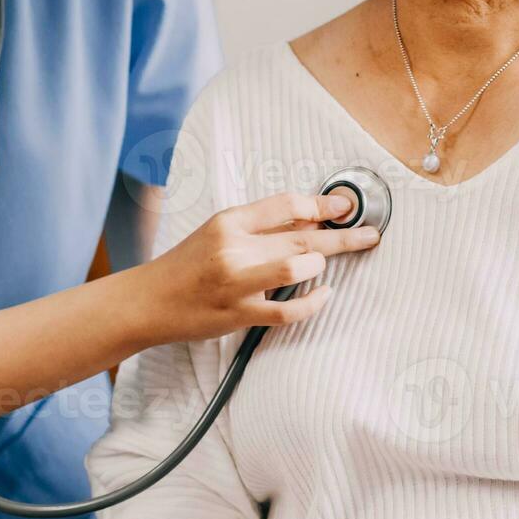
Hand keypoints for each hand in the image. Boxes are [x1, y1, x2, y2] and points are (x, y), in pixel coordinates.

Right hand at [128, 192, 380, 344]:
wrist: (149, 301)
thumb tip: (312, 222)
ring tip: (322, 269)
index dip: (322, 205)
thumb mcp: (219, 233)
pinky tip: (324, 294)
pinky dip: (313, 303)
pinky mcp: (239, 314)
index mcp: (229, 221)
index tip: (345, 208)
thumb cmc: (187, 267)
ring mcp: (237, 283)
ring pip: (296, 267)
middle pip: (301, 236)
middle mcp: (233, 248)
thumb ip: (261, 227)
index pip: (286, 204)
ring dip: (319, 267)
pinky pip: (288, 310)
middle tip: (369, 234)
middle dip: (342, 236)